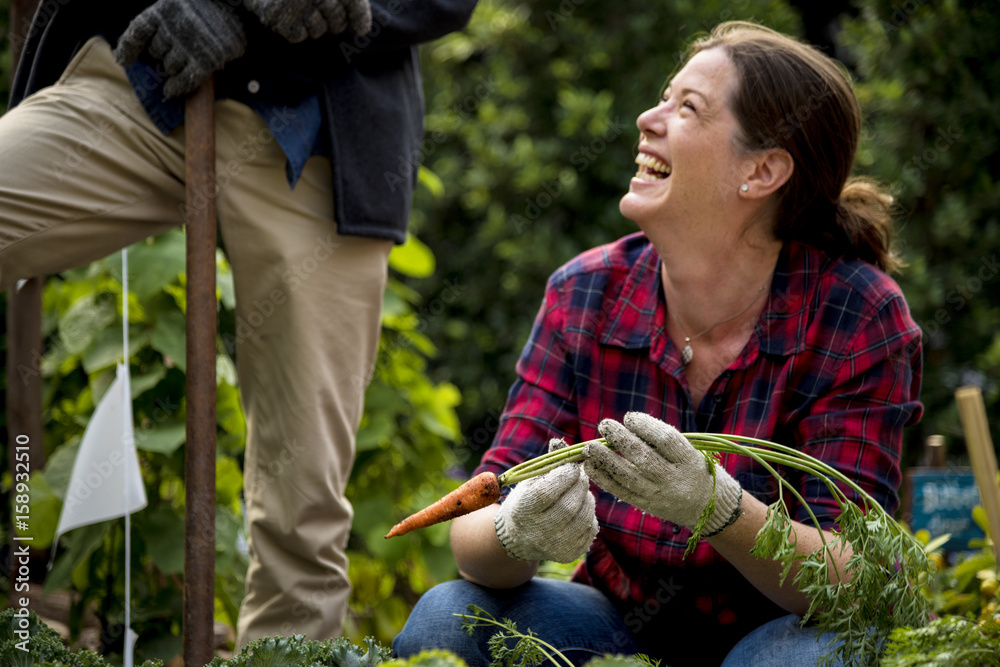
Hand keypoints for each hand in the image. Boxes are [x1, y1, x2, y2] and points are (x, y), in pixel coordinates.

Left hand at [114, 0, 246, 98]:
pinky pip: (185, 80)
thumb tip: (138, 49)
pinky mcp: (205, 61)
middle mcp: (173, 28)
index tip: (122, 60)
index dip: (128, 48)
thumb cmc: (210, 5)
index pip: (138, 31)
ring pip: (169, 67)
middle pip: (154, 52)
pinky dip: (177, 87)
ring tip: (184, 63)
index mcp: (164, 10)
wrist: (239, 5)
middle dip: (160, 55)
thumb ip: (164, 19)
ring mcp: (188, 46)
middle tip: (172, 54)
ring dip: (172, 68)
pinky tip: (171, 90)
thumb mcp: (182, 3)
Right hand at [245, 0, 372, 42]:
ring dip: (315, 26)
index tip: (361, 28)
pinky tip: (291, 17)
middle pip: (337, 21)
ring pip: (319, 31)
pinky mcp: (276, 17)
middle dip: (334, 21)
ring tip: (304, 11)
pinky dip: (297, 31)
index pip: (353, 2)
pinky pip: (298, 36)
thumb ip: (348, 1)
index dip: (359, 16)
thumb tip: (363, 30)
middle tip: (321, 10)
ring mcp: (293, 4)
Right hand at [494, 439, 598, 562]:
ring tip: (580, 491)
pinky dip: (589, 515)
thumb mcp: (530, 480)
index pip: (547, 492)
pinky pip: (590, 529)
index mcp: (522, 510)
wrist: (520, 537)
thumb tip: (560, 442)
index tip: (572, 465)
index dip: (564, 475)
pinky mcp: (569, 554)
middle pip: (569, 505)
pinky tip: (580, 508)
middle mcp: (537, 532)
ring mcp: (554, 546)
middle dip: (580, 485)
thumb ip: (548, 463)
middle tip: (580, 475)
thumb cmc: (526, 500)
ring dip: (587, 498)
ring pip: (584, 517)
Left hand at [584, 413, 742, 534]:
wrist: (707, 507)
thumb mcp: (690, 452)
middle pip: (644, 458)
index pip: (666, 440)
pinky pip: (621, 492)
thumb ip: (663, 441)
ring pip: (628, 477)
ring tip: (590, 446)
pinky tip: (590, 466)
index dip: (646, 426)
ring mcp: (660, 495)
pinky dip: (603, 479)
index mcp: (690, 461)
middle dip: (621, 439)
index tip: (629, 417)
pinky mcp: (647, 505)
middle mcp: (675, 480)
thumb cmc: (694, 469)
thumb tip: (627, 426)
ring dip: (606, 460)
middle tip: (605, 424)